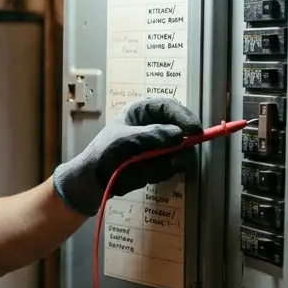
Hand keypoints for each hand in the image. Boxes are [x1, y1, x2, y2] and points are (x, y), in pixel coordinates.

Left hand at [53, 97, 202, 215]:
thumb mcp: (126, 140)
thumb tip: (179, 134)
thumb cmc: (104, 153)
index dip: (183, 116)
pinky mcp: (159, 163)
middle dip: (183, 141)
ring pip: (181, 149)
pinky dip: (165, 170)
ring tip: (157, 166)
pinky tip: (148, 174)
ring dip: (174, 159)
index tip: (194, 130)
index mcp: (141, 112)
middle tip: (181, 153)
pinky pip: (173, 166)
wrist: (93, 181)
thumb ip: (152, 135)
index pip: (168, 107)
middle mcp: (153, 126)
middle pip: (180, 128)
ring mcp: (158, 145)